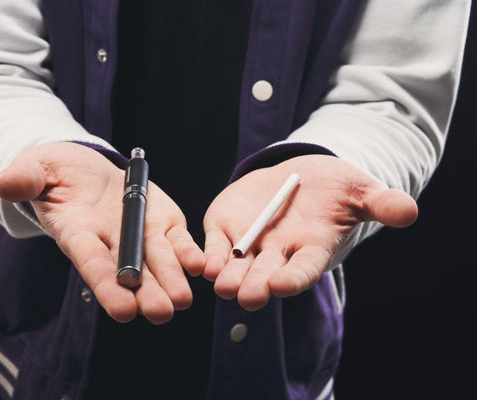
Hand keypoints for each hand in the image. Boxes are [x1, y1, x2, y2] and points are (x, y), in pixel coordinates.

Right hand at [0, 142, 204, 323]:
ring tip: (183, 299)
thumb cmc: (56, 172)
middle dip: (146, 293)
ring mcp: (140, 234)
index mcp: (78, 233)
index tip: (122, 310)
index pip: (91, 262)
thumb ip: (26, 178)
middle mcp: (111, 243)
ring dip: (171, 280)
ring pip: (158, 262)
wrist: (86, 169)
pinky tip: (199, 265)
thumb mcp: (37, 168)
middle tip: (161, 312)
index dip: (106, 284)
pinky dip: (187, 253)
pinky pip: (177, 241)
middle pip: (130, 273)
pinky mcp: (161, 223)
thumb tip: (6, 184)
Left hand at [203, 154, 417, 310]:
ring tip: (222, 285)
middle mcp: (278, 253)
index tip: (283, 285)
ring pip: (237, 266)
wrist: (298, 176)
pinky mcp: (225, 228)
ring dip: (229, 277)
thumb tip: (409, 211)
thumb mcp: (359, 191)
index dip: (294, 277)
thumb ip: (380, 203)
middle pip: (266, 273)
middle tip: (248, 297)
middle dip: (257, 285)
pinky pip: (214, 245)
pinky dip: (209, 255)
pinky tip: (203, 264)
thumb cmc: (334, 188)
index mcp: (311, 249)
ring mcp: (249, 243)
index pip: (303, 268)